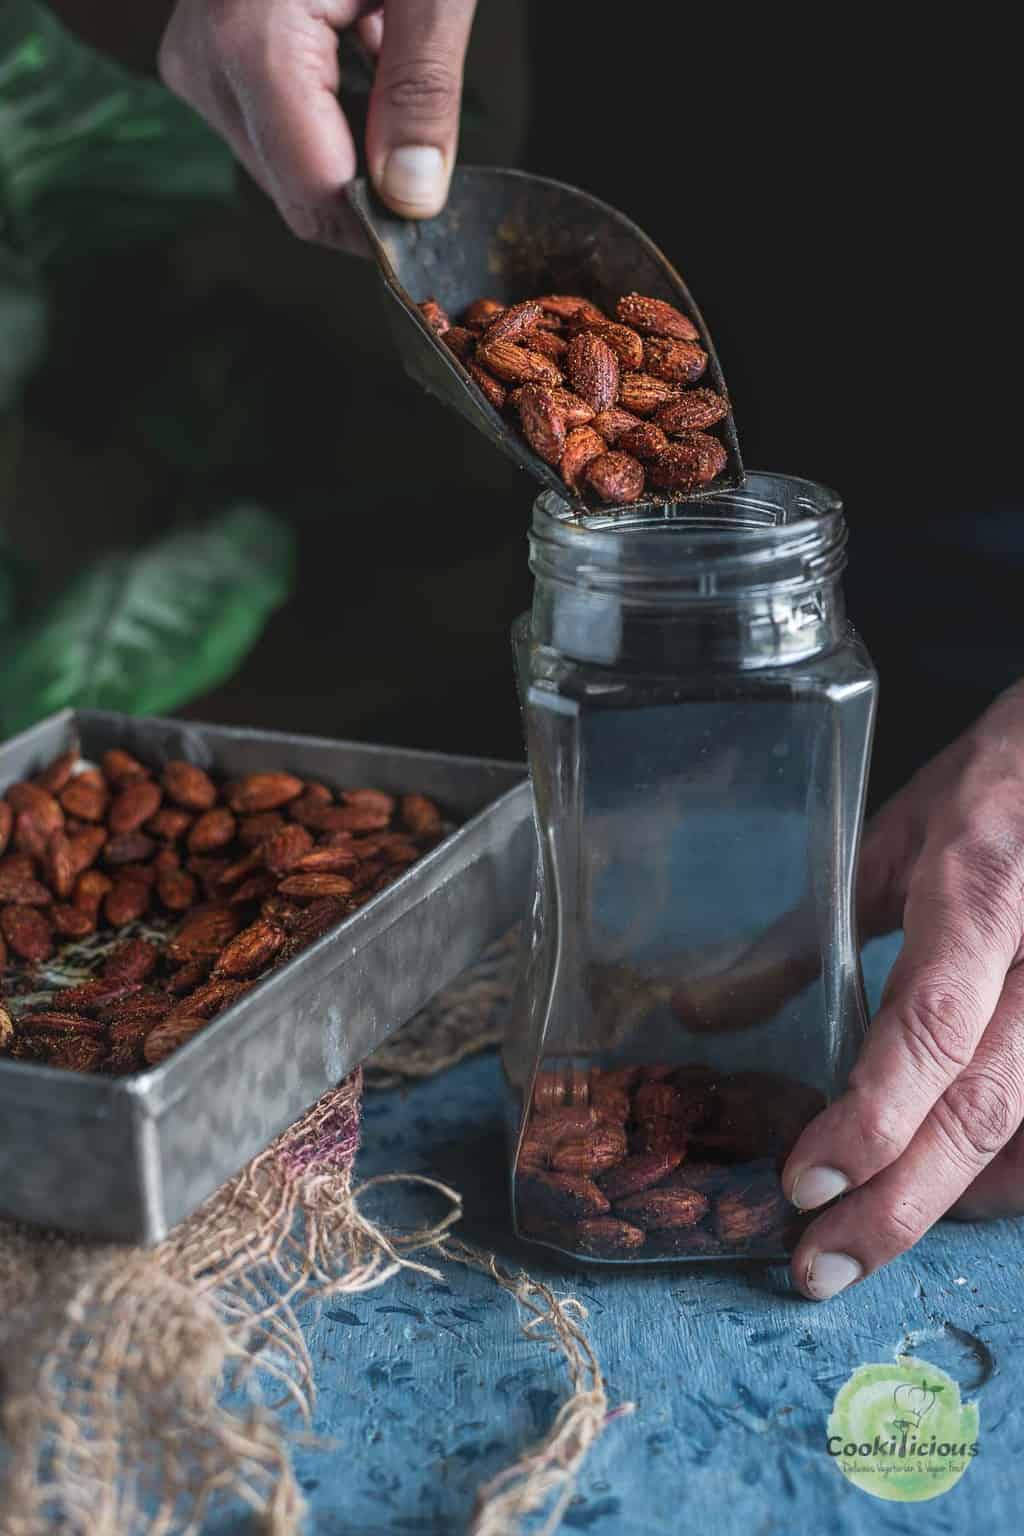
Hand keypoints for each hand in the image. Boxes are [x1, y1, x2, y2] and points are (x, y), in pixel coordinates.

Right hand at [158, 0, 476, 247]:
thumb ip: (423, 90)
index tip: (439, 218)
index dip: (382, 225)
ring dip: (355, 147)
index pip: (316, 195)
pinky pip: (274, 130)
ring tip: (385, 55)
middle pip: (300, 193)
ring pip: (287, 171)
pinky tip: (359, 49)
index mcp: (251, 39)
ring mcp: (196, 61)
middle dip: (372, 183)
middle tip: (428, 123)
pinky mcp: (204, 57)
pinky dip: (332, 116)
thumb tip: (413, 199)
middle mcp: (204, 60)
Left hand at [782, 680, 1023, 1298]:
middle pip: (983, 1108)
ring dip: (942, 1203)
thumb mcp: (885, 845)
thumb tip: (700, 1013)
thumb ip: (803, 935)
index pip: (932, 1026)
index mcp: (978, 895)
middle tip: (816, 1263)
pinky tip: (943, 1203)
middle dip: (896, 1202)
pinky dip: (999, 1177)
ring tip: (857, 1247)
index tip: (803, 1178)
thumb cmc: (987, 794)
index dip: (872, 1114)